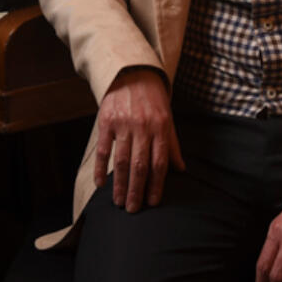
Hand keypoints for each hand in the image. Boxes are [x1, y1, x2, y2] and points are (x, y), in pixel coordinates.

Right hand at [94, 68, 184, 212]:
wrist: (131, 72)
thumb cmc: (153, 99)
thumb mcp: (167, 119)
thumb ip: (172, 144)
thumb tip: (181, 169)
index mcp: (160, 127)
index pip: (159, 162)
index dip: (156, 184)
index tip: (153, 202)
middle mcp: (143, 126)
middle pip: (139, 165)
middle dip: (136, 190)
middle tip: (133, 210)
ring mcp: (123, 123)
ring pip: (121, 160)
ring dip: (120, 184)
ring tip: (119, 201)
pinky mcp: (106, 120)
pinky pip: (102, 149)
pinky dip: (101, 167)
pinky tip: (101, 183)